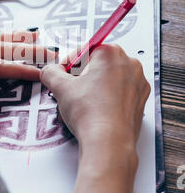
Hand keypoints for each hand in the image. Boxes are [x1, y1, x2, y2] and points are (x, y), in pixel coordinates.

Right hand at [40, 44, 150, 160]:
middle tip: (74, 89)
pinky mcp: (141, 99)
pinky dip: (111, 98)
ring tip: (85, 102)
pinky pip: (123, 92)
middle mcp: (129, 63)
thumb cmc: (92, 115)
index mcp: (111, 52)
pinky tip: (98, 109)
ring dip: (98, 86)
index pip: (84, 50)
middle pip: (100, 63)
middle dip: (85, 75)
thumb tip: (50, 71)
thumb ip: (51, 72)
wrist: (109, 142)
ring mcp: (138, 82)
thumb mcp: (60, 88)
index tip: (64, 73)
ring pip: (112, 78)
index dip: (70, 63)